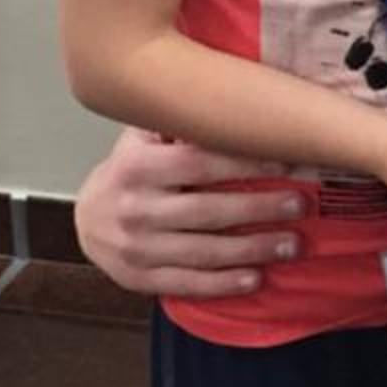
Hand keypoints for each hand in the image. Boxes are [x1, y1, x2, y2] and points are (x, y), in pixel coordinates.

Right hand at [74, 129, 312, 299]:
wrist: (86, 221)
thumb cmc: (129, 173)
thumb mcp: (141, 140)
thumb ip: (176, 126)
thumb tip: (228, 102)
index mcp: (137, 168)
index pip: (198, 164)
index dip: (244, 163)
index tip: (285, 162)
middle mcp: (136, 209)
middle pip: (208, 211)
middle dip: (259, 208)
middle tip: (300, 204)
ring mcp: (138, 248)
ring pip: (204, 252)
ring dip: (253, 249)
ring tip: (292, 245)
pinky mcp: (141, 279)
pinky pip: (189, 284)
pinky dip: (224, 284)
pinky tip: (256, 278)